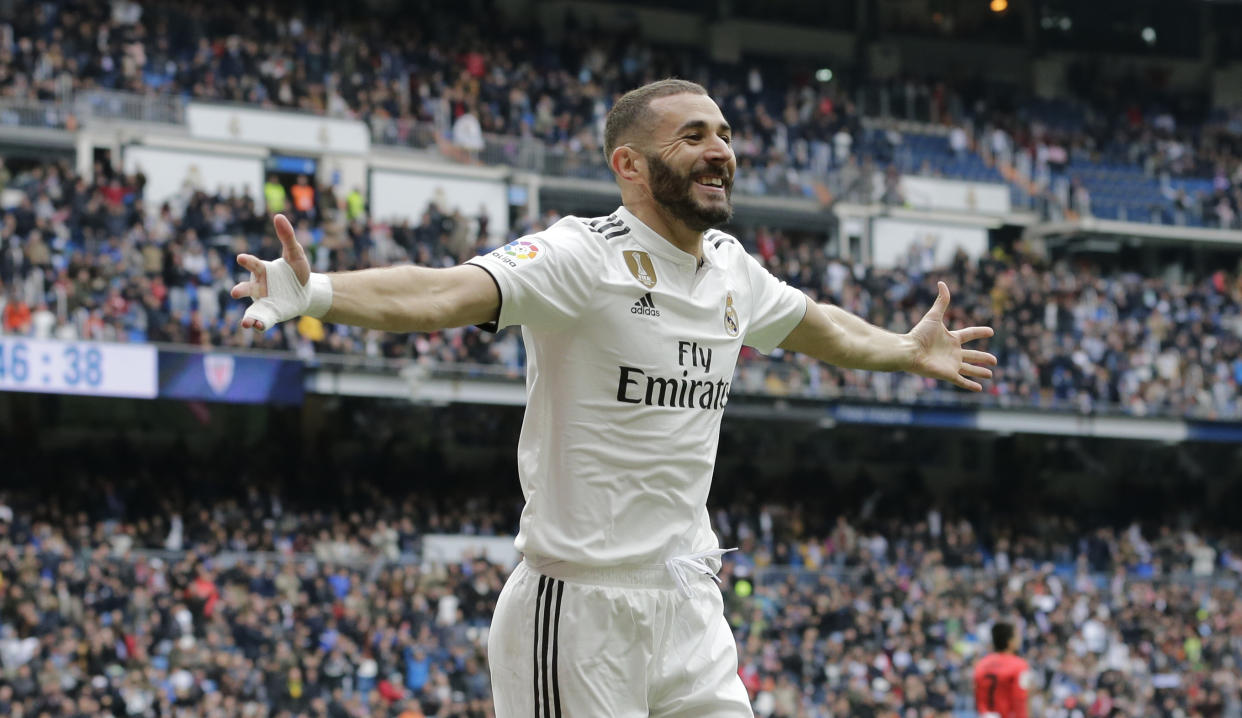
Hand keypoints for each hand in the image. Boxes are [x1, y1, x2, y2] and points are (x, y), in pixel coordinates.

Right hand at [230, 214, 311, 330]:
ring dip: (248, 316)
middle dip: (241, 290)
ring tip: (246, 323)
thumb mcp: (295, 253)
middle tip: (235, 292)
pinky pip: (262, 320)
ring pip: (251, 308)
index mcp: (263, 270)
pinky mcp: (270, 314)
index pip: (253, 264)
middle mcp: (259, 287)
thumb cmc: (297, 271)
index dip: (247, 261)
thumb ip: (287, 236)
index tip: (241, 258)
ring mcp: (263, 301)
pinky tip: (257, 327)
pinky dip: (259, 324)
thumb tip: (279, 216)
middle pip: (247, 288)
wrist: (307, 292)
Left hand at [908, 281, 996, 391]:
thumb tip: (942, 283)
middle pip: (972, 355)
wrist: (909, 351)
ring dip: (980, 372)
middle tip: (995, 360)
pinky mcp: (948, 374)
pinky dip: (970, 385)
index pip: (968, 334)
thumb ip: (941, 301)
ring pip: (969, 369)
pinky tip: (980, 388)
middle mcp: (952, 352)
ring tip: (990, 375)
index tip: (991, 331)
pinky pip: (961, 381)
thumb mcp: (934, 316)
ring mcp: (951, 364)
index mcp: (951, 339)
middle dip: (983, 357)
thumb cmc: (920, 334)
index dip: (979, 332)